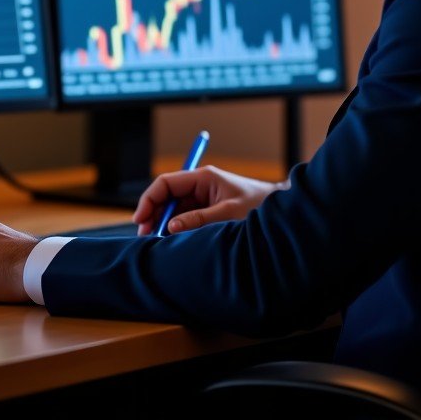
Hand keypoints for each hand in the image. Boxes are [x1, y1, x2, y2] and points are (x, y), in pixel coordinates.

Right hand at [132, 165, 287, 234]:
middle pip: (166, 197)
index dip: (150, 199)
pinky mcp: (207, 210)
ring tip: (156, 242)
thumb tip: (172, 227)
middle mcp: (199, 186)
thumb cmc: (258, 206)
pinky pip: (184, 218)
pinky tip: (171, 241)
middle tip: (145, 236)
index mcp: (203, 178)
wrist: (279, 214)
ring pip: (173, 209)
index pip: (166, 183)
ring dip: (163, 224)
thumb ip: (199, 219)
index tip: (141, 219)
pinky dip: (175, 229)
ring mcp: (202, 198)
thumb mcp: (228, 214)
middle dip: (153, 214)